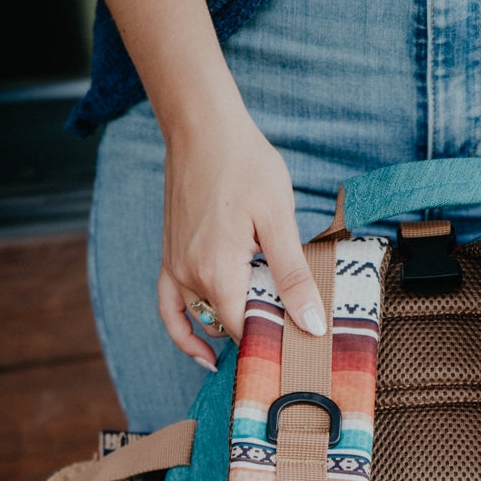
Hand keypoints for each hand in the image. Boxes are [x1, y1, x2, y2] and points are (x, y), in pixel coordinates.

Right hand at [156, 95, 325, 368]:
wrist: (203, 128)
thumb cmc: (245, 165)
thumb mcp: (279, 220)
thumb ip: (292, 276)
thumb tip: (312, 323)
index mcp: (219, 272)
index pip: (247, 332)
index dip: (274, 344)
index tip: (302, 348)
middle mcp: (191, 277)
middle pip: (226, 328)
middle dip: (258, 335)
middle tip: (292, 339)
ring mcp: (176, 268)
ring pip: (202, 320)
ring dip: (228, 332)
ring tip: (263, 340)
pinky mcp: (170, 257)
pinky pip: (169, 308)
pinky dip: (183, 332)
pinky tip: (203, 351)